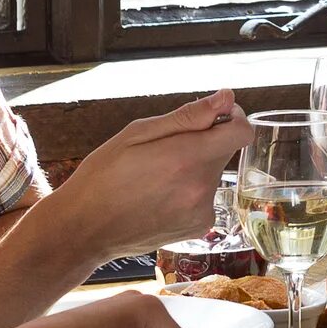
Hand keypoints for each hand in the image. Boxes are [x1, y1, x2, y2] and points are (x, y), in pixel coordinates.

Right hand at [46, 90, 251, 257]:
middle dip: (203, 143)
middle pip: (224, 152)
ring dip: (193, 170)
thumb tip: (226, 98)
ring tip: (154, 179)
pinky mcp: (198, 228)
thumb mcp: (137, 134)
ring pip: (212, 175)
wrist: (84, 229)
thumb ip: (188, 117)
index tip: (213, 117)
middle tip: (163, 152)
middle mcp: (201, 186)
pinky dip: (188, 193)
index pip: (242, 132)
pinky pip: (204, 198)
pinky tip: (158, 198)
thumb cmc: (103, 176)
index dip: (232, 118)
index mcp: (187, 157)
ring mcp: (201, 211)